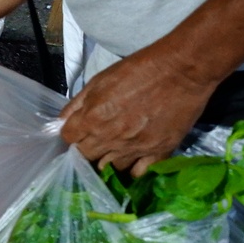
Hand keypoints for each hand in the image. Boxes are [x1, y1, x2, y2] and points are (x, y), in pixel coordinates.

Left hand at [58, 40, 219, 173]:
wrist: (181, 70)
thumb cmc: (139, 70)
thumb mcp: (100, 80)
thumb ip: (78, 104)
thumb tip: (62, 122)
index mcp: (93, 118)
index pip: (68, 139)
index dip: (71, 135)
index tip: (78, 132)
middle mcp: (111, 138)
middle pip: (87, 157)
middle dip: (87, 149)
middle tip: (97, 140)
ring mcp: (135, 148)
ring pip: (111, 167)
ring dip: (110, 159)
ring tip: (117, 148)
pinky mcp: (159, 152)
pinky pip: (139, 172)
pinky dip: (134, 168)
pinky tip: (135, 157)